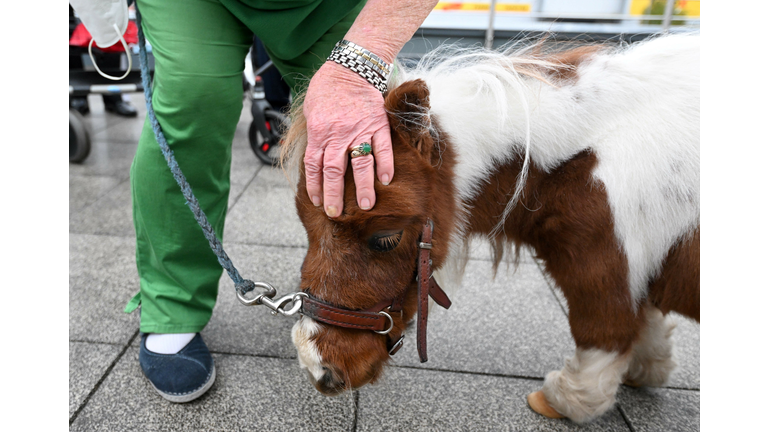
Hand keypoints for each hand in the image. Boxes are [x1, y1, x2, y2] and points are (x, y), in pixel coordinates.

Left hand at [303, 61, 393, 217]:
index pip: (314, 166)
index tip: (319, 202)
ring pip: (360, 163)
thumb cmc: (327, 87)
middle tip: (338, 213)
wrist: (351, 66)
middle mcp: (338, 134)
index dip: (315, 186)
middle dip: (335, 195)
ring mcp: (360, 130)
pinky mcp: (378, 123)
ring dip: (364, 187)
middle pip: (335, 171)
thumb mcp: (310, 110)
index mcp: (319, 132)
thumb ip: (313, 135)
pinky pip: (383, 147)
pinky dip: (386, 164)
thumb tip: (312, 156)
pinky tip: (386, 180)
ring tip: (367, 205)